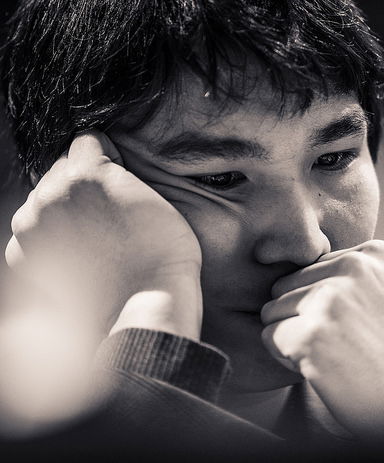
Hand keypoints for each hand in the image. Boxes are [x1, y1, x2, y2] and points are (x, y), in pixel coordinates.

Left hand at [5, 131, 202, 339]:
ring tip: (94, 237)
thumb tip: (99, 173)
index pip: (86, 142)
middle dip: (82, 186)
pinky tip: (77, 255)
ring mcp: (31, 227)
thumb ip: (117, 177)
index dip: (109, 158)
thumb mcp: (151, 198)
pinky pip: (32, 233)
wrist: (146, 305)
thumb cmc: (163, 253)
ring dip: (63, 211)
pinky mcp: (22, 256)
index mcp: (85, 173)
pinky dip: (49, 239)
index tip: (121, 178)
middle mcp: (49, 195)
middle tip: (109, 214)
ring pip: (44, 201)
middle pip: (61, 171)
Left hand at [261, 239, 383, 440]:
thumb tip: (294, 265)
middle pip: (287, 285)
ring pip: (274, 310)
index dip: (323, 302)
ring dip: (294, 337)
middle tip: (342, 342)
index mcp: (375, 253)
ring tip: (335, 353)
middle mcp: (354, 267)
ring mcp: (331, 300)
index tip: (357, 324)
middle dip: (303, 316)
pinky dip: (286, 358)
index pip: (311, 268)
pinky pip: (269, 336)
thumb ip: (352, 272)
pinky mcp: (311, 334)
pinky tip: (322, 368)